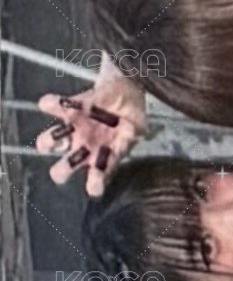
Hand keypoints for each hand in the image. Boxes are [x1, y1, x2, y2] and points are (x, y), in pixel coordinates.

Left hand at [36, 56, 146, 195]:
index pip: (99, 176)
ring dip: (49, 141)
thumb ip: (134, 133)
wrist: (125, 92)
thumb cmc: (132, 117)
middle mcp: (86, 146)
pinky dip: (51, 105)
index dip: (95, 184)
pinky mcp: (71, 109)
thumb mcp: (139, 127)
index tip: (94, 188)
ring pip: (56, 140)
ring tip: (45, 144)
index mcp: (105, 157)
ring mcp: (76, 128)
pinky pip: (58, 107)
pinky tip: (46, 104)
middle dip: (62, 170)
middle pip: (70, 164)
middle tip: (59, 174)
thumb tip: (129, 134)